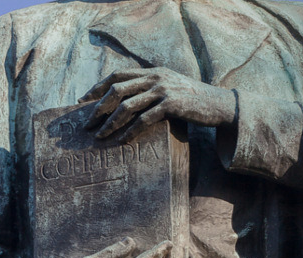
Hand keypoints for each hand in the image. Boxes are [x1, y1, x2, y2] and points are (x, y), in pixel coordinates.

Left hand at [79, 67, 236, 141]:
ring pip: (126, 105)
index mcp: (152, 71)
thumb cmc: (193, 100)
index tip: (82, 102)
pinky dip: (130, 131)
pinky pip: (144, 119)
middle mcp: (155, 77)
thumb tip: (125, 103)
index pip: (117, 75)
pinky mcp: (172, 105)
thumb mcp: (170, 86)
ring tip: (100, 136)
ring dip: (110, 123)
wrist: (219, 104)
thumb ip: (151, 88)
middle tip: (87, 124)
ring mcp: (163, 90)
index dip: (97, 88)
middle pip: (116, 89)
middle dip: (98, 108)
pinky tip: (123, 141)